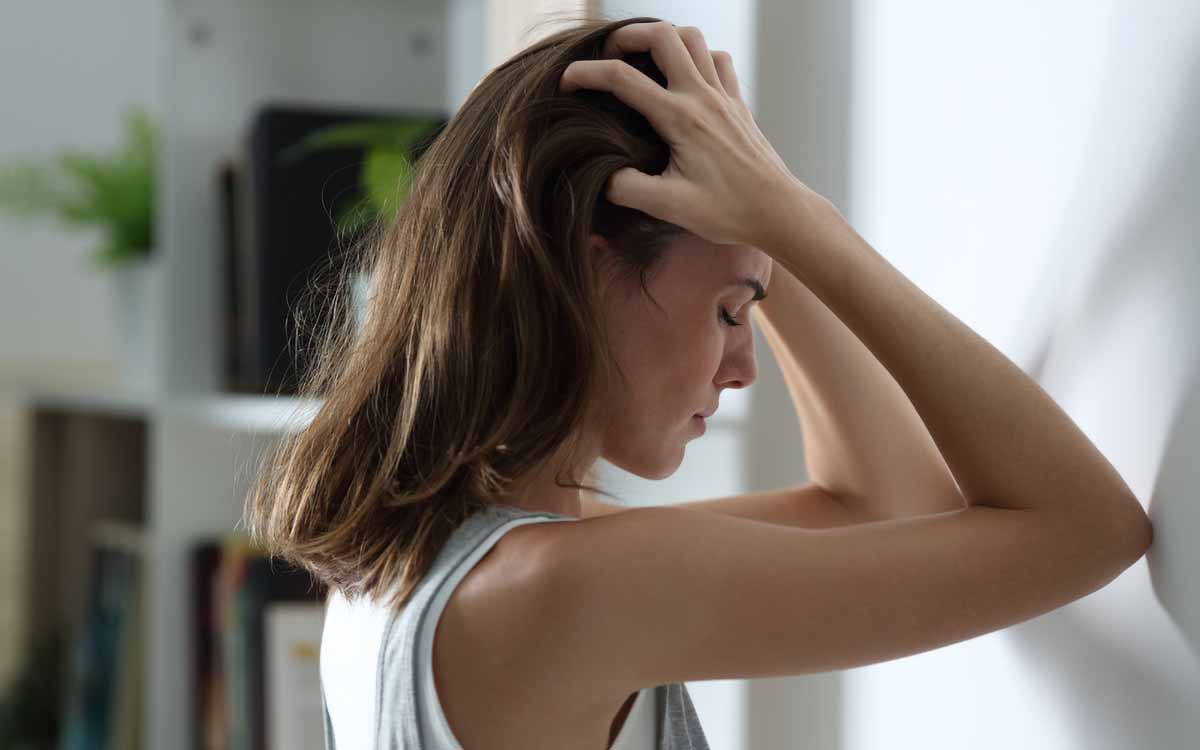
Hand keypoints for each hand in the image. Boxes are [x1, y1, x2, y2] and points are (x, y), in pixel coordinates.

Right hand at [558, 21, 810, 245]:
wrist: (777, 211)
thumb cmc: (727, 211)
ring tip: (644, 57)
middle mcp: (703, 97)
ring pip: (694, 39)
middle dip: (629, 36)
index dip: (587, 74)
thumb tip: (602, 175)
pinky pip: (718, 60)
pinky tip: (685, 76)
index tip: (565, 81)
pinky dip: (698, 56)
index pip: (623, 79)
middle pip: (664, 36)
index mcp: (680, 118)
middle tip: (609, 55)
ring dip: (665, 39)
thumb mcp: (669, 207)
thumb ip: (627, 188)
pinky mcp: (738, 104)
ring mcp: (724, 96)